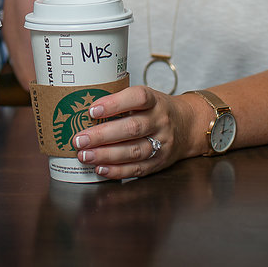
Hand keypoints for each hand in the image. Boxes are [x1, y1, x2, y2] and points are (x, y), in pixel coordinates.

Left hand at [70, 86, 199, 178]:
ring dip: (106, 155)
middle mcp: (161, 121)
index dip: (115, 103)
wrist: (187, 126)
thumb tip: (83, 111)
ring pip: (134, 151)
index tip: (92, 109)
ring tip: (85, 155)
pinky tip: (100, 168)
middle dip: (102, 135)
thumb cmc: (156, 110)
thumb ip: (121, 102)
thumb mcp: (146, 98)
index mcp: (155, 101)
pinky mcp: (159, 162)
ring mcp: (162, 143)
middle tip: (80, 139)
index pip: (138, 97)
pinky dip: (117, 170)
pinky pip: (137, 169)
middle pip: (132, 128)